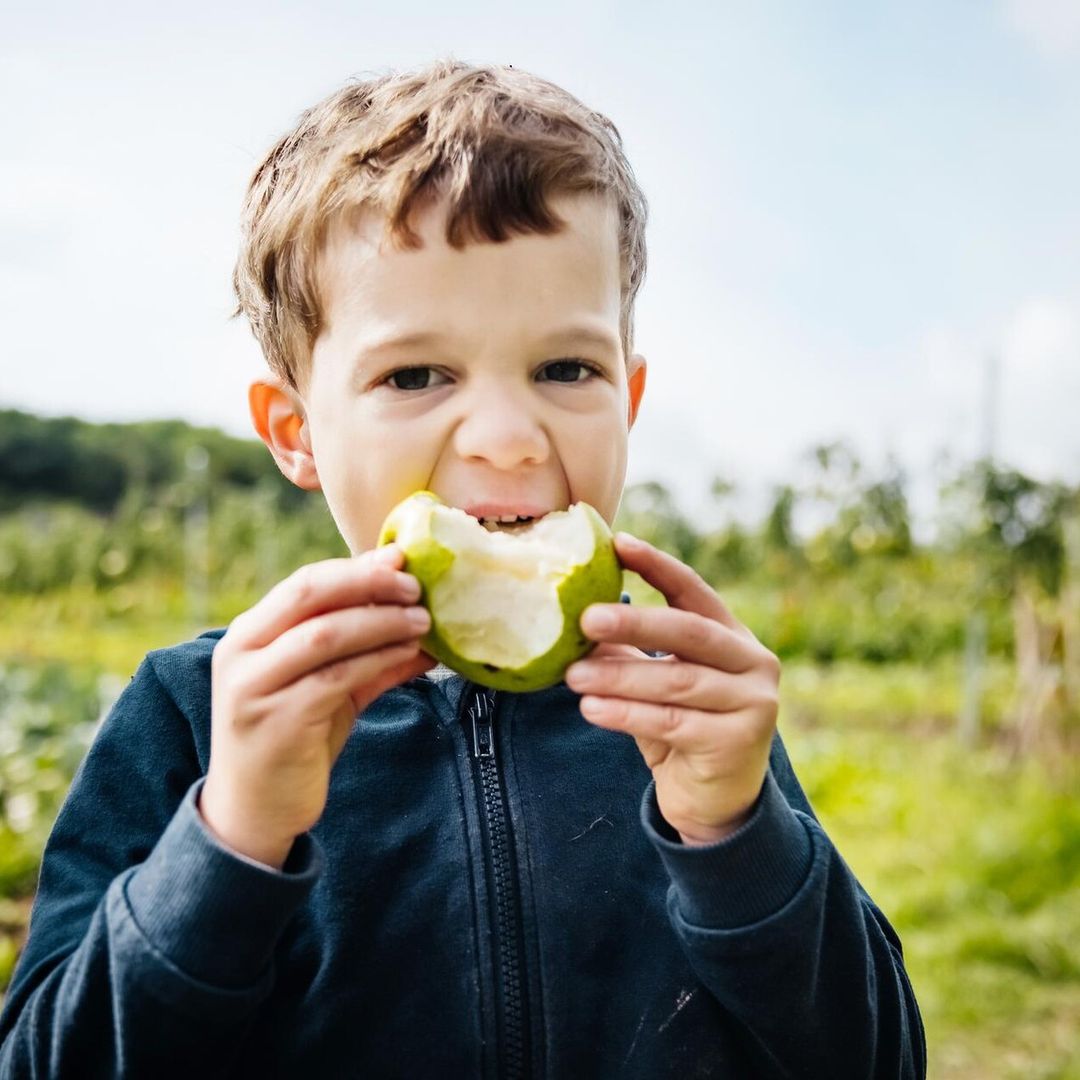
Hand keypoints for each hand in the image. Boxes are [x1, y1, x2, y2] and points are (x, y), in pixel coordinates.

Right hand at [201, 545, 434, 867]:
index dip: (357, 567)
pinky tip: (408, 653)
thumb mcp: (329, 686)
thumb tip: (423, 616)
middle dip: (368, 583)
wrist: (255, 810)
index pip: (305, 582)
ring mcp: (254, 688)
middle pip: (309, 595)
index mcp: (248, 634)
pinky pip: (336, 678)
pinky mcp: (277, 722)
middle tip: (415, 586)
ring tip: (423, 620)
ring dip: (380, 622)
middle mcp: (241, 653)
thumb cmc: (294, 738)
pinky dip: (377, 659)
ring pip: (325, 635)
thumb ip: (367, 650)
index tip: (402, 559)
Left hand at [566, 533, 779, 845]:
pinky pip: (673, 722)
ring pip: (677, 680)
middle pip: (688, 631)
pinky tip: (591, 708)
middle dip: (634, 622)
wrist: (714, 802)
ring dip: (619, 676)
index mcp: (732, 636)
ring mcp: (753, 702)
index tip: (618, 543)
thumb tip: (573, 620)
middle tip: (585, 618)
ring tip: (572, 675)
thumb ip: (628, 653)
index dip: (657, 565)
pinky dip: (627, 714)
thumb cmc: (680, 730)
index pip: (693, 590)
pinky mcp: (739, 742)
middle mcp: (752, 662)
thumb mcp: (654, 685)